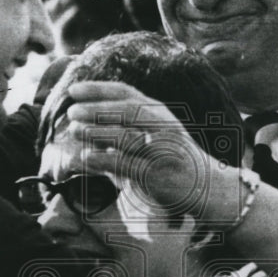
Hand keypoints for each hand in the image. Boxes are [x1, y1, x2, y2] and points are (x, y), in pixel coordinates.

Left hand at [63, 81, 237, 219]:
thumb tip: (85, 129)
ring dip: (97, 132)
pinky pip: (126, 164)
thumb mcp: (151, 136)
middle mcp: (162, 126)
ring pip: (127, 136)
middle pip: (126, 110)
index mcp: (158, 112)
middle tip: (71, 111)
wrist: (206, 187)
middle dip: (97, 109)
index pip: (126, 93)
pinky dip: (103, 160)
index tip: (73, 91)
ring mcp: (162, 149)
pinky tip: (85, 158)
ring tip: (75, 131)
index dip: (98, 89)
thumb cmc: (173, 159)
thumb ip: (122, 130)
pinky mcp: (158, 173)